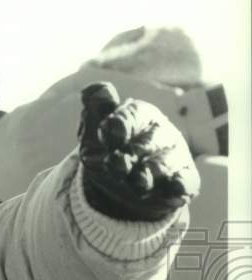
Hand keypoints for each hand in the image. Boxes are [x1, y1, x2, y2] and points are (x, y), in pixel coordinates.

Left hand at [78, 82, 198, 221]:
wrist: (117, 190)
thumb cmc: (108, 153)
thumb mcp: (93, 135)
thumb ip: (95, 112)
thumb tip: (93, 89)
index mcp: (141, 117)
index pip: (133, 114)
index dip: (121, 123)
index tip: (107, 134)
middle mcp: (161, 135)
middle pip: (149, 141)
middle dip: (133, 152)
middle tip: (116, 163)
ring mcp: (173, 159)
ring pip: (164, 163)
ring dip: (151, 172)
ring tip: (138, 181)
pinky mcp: (182, 183)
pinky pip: (186, 182)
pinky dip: (181, 184)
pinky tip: (175, 186)